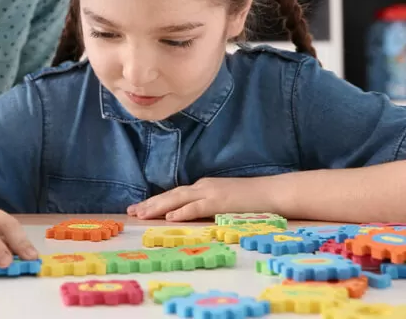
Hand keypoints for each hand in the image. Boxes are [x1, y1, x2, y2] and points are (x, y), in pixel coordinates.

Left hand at [126, 177, 272, 220]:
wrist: (274, 192)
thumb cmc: (251, 200)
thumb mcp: (224, 202)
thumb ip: (207, 206)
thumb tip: (189, 216)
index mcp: (204, 187)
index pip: (175, 194)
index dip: (155, 201)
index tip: (139, 209)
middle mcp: (203, 187)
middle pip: (171, 195)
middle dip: (150, 204)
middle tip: (131, 212)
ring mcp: (212, 192)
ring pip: (179, 199)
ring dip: (159, 206)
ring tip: (142, 214)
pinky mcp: (221, 202)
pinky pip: (197, 207)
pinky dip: (183, 211)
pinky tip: (170, 217)